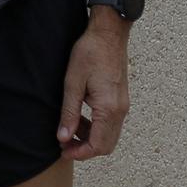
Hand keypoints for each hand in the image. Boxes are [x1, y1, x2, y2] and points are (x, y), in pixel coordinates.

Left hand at [56, 18, 129, 159]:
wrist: (108, 33)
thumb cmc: (90, 53)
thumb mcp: (73, 83)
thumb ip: (69, 113)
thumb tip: (63, 137)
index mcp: (108, 109)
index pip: (98, 145)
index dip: (80, 153)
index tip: (63, 151)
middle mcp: (120, 110)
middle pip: (106, 145)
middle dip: (85, 150)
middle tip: (65, 145)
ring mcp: (123, 105)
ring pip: (109, 135)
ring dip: (90, 138)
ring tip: (69, 130)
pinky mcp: (121, 99)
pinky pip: (111, 123)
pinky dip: (97, 127)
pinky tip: (81, 118)